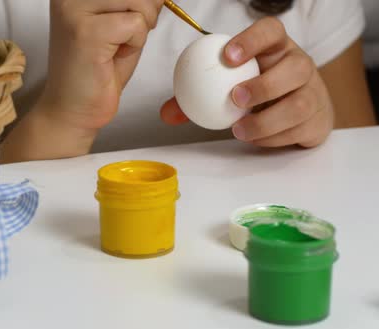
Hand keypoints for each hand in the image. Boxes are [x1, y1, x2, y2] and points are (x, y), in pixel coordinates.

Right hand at [41, 0, 163, 130]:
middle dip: (146, 10)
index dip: (142, 0)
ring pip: (140, 1)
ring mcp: (74, 10)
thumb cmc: (97, 69)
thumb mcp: (119, 22)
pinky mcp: (85, 32)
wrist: (72, 109)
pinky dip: (135, 43)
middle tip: (125, 36)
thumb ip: (135, 0)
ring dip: (140, 28)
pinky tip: (113, 57)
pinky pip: (136, 24)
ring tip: (117, 46)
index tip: (130, 23)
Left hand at [161, 17, 334, 147]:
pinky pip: (299, 130)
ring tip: (239, 130)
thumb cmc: (255, 94)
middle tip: (235, 99)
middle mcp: (300, 66)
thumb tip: (167, 112)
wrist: (296, 115)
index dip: (251, 39)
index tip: (227, 56)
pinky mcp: (319, 121)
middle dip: (264, 84)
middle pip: (296, 66)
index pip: (271, 31)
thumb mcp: (228, 87)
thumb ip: (196, 97)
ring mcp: (314, 93)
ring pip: (301, 103)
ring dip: (267, 120)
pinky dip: (273, 138)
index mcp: (276, 49)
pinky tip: (254, 139)